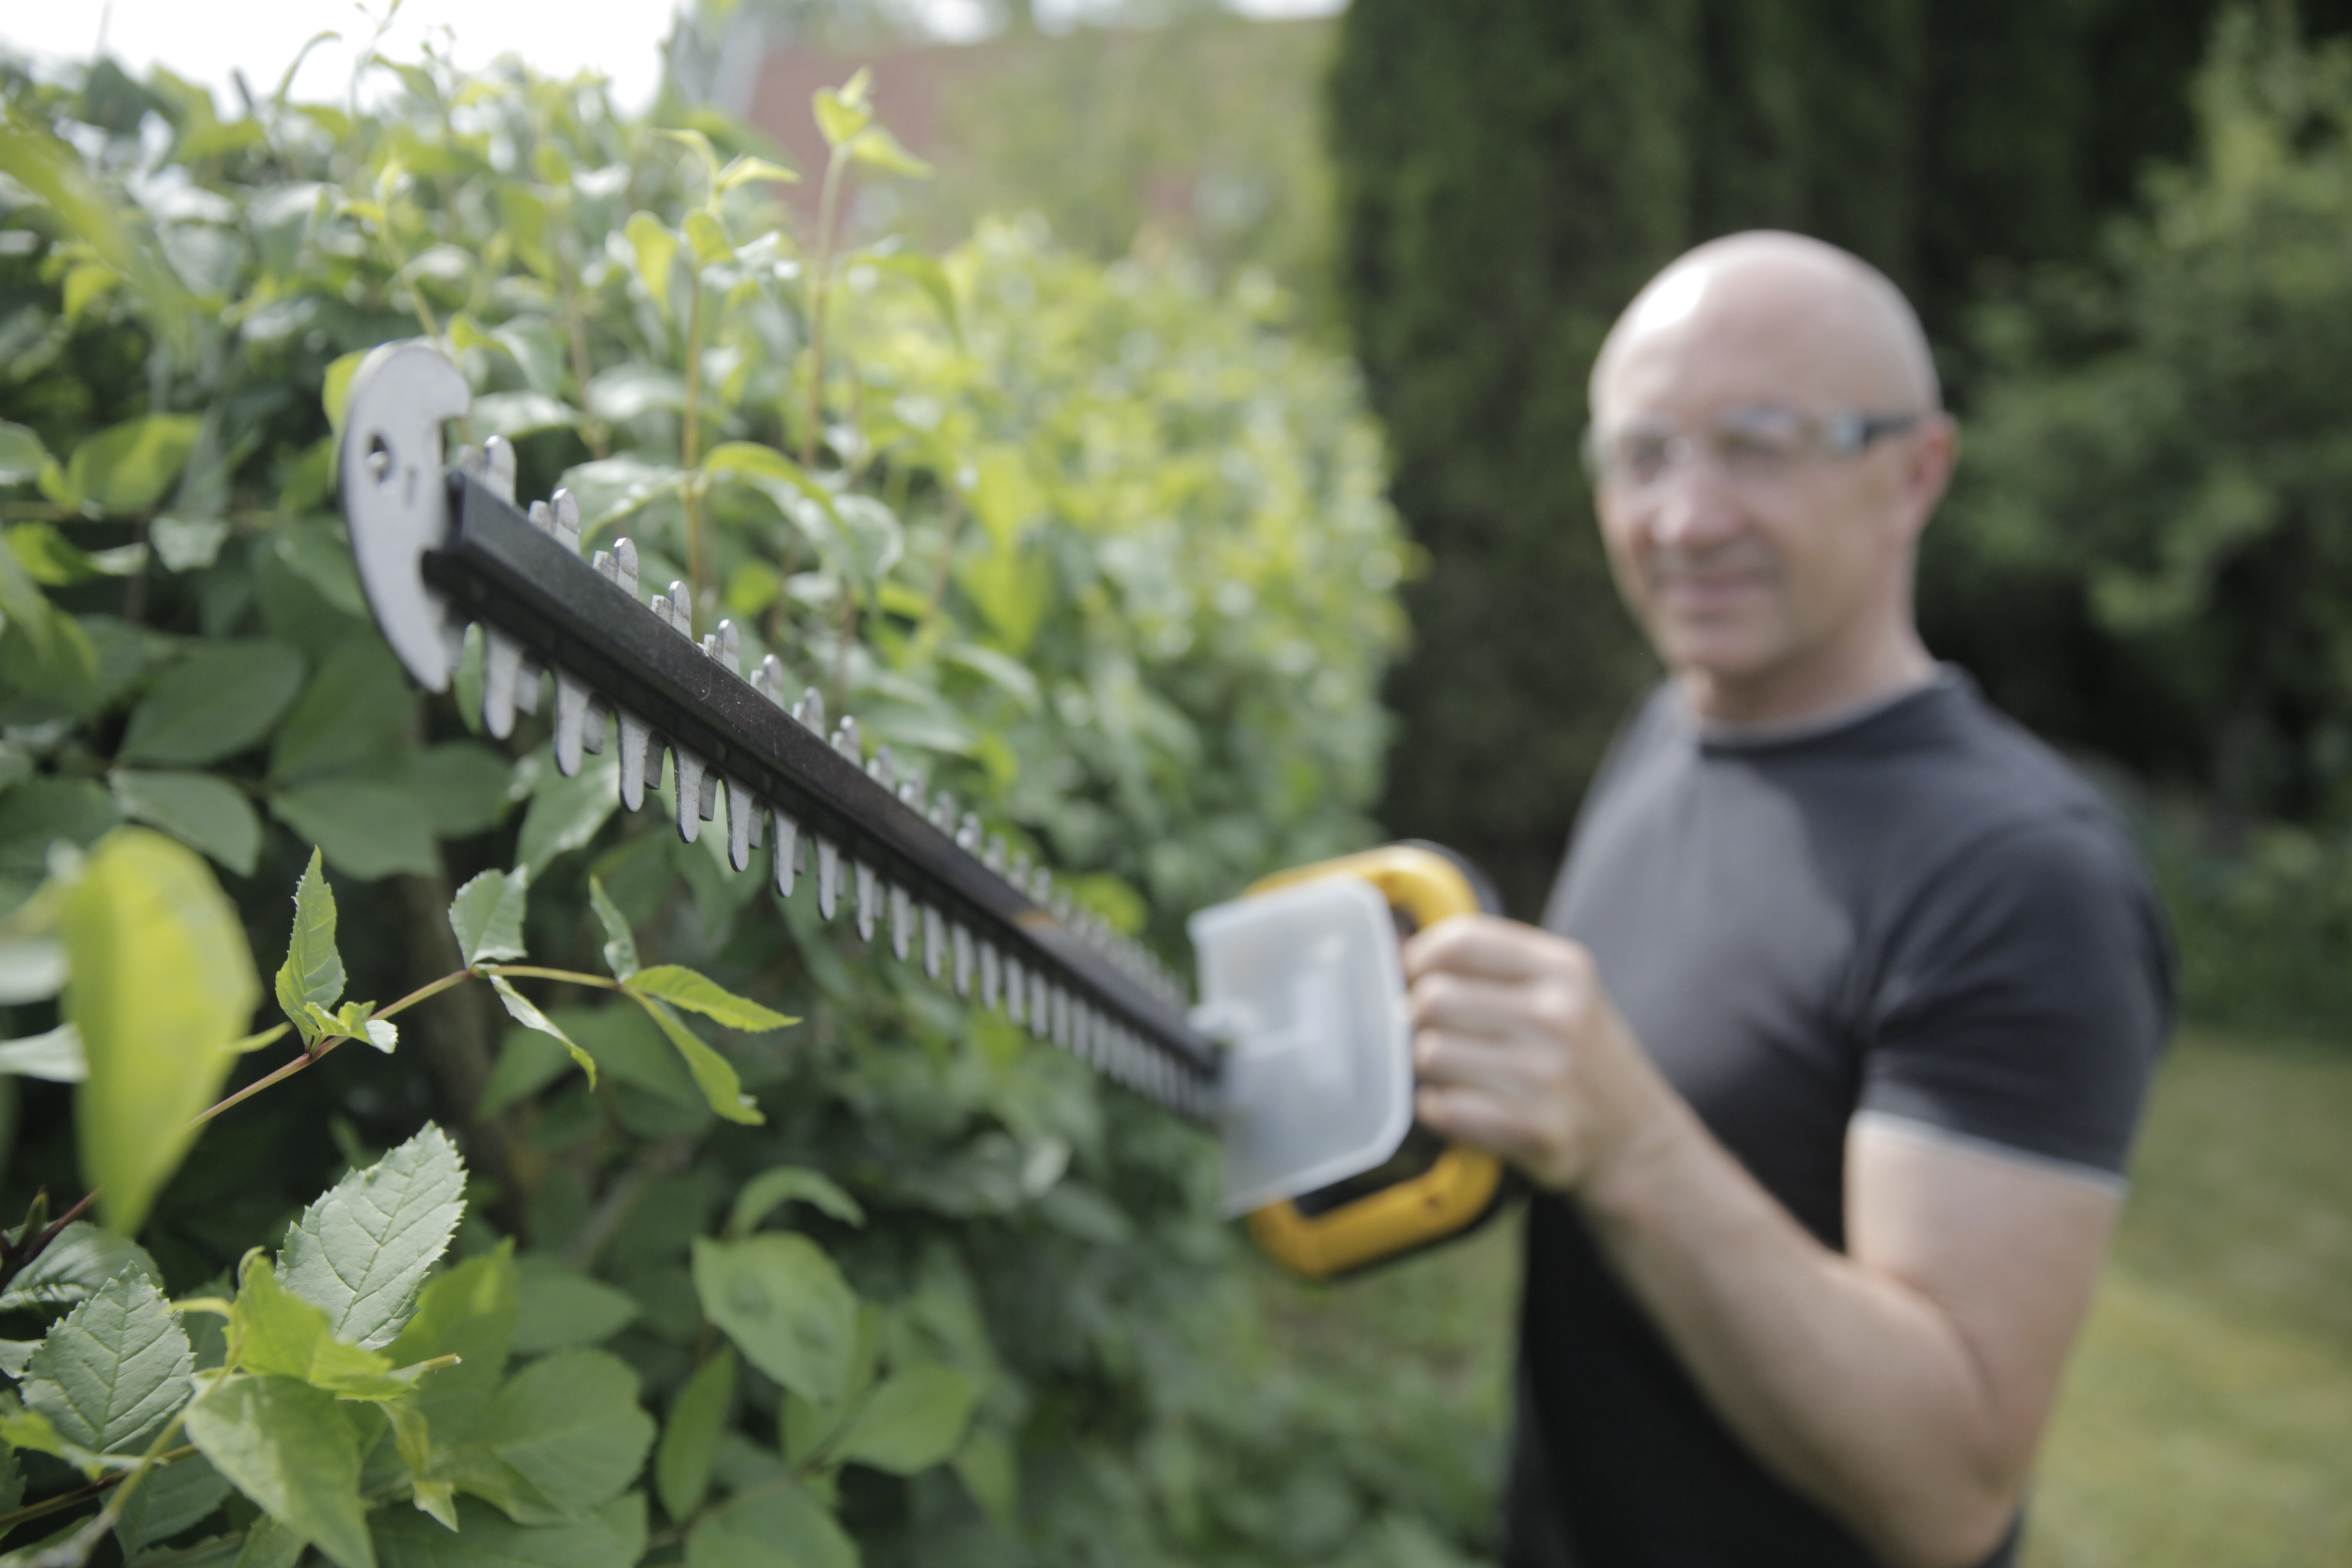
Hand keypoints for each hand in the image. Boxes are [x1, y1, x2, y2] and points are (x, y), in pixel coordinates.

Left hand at [1403, 914, 1647, 1192]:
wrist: (1638, 1142)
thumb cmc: (1580, 1058)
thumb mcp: (1561, 993)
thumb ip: (1490, 964)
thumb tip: (1395, 946)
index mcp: (1564, 970)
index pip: (1460, 942)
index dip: (1420, 959)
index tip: (1418, 979)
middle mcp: (1558, 1017)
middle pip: (1433, 999)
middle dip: (1420, 1019)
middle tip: (1439, 1034)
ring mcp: (1549, 1077)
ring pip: (1430, 1054)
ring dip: (1428, 1069)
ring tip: (1455, 1074)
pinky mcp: (1534, 1131)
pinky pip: (1443, 1108)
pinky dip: (1437, 1110)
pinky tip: (1461, 1107)